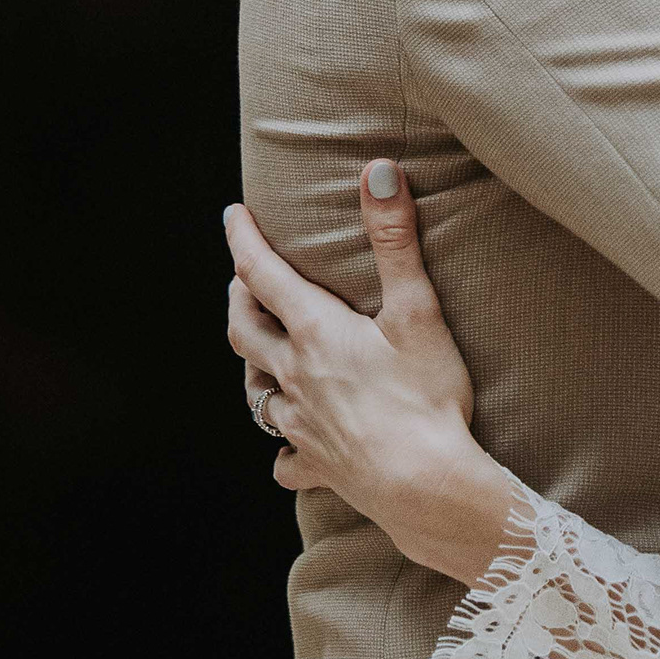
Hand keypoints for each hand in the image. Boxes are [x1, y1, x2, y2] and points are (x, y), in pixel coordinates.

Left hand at [224, 163, 514, 581]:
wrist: (426, 485)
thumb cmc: (424, 398)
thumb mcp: (417, 311)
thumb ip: (395, 240)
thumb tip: (377, 172)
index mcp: (315, 333)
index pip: (264, 274)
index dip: (244, 240)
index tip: (233, 215)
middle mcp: (294, 377)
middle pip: (244, 331)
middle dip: (240, 298)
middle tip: (244, 279)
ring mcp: (302, 425)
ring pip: (256, 393)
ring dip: (253, 366)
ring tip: (262, 353)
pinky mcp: (318, 465)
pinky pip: (286, 457)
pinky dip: (283, 447)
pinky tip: (289, 447)